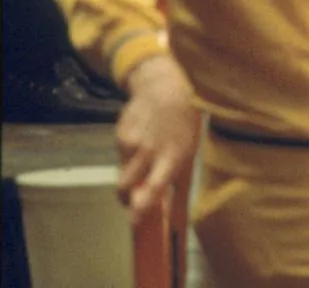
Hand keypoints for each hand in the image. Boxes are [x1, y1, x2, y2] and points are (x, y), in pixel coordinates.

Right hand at [116, 55, 197, 224]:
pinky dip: (128, 154)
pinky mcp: (119, 134)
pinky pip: (121, 153)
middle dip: (125, 197)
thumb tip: (165, 200)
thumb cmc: (184, 121)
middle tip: (130, 201)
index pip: (152, 189)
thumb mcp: (188, 147)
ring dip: (129, 173)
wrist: (165, 88)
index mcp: (171, 157)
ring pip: (122, 170)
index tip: (133, 220)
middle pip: (124, 185)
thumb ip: (174, 173)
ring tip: (143, 160)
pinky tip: (141, 139)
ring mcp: (131, 143)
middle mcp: (148, 152)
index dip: (140, 208)